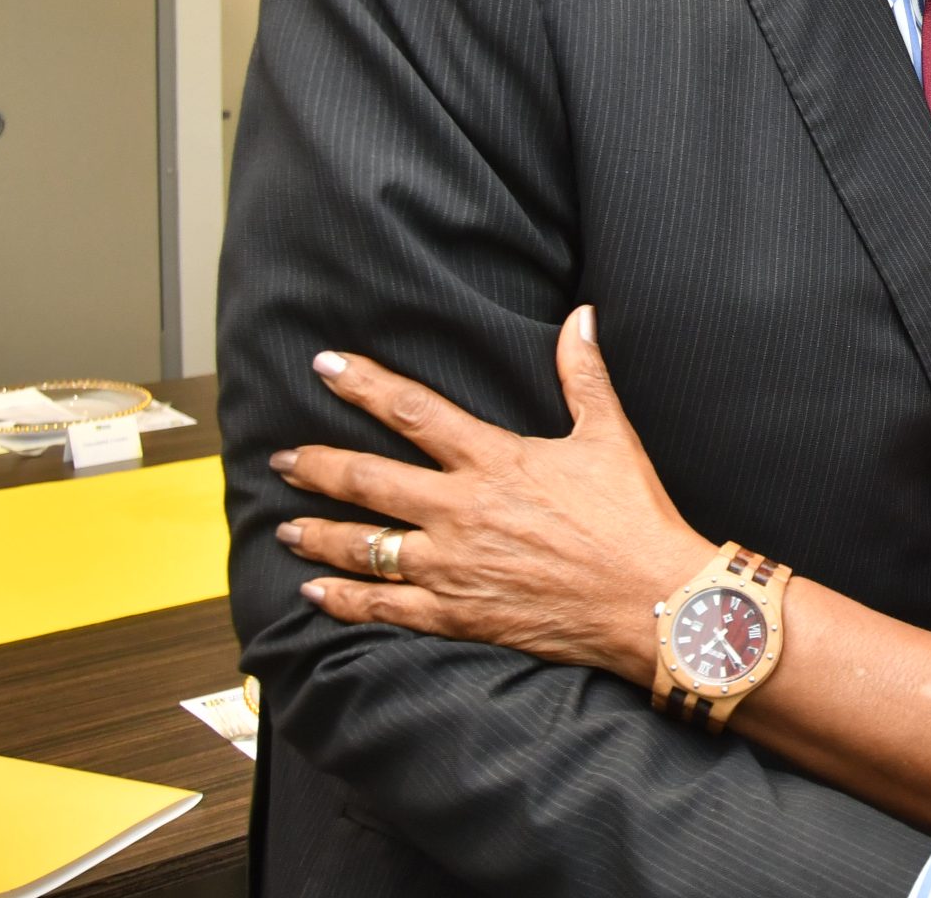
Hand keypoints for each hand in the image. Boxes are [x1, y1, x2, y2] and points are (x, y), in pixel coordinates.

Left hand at [272, 307, 699, 685]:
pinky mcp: (458, 614)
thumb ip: (583, 373)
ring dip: (318, 534)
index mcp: (495, 461)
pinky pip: (385, 606)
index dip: (364, 386)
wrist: (651, 599)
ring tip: (285, 525)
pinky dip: (344, 601)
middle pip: (368, 480)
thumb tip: (580, 315)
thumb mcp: (609, 435)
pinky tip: (315, 593)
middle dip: (317, 465)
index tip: (325, 366)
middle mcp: (461, 511)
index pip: (413, 413)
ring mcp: (453, 566)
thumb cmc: (633, 515)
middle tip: (279, 458)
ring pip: (364, 547)